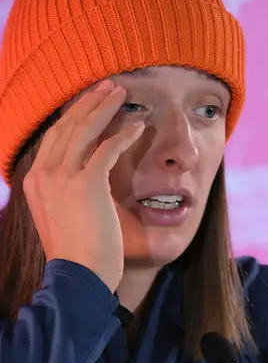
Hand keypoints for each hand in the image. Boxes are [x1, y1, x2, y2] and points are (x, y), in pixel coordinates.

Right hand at [23, 78, 143, 292]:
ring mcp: (63, 177)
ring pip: (85, 129)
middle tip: (108, 86)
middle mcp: (44, 174)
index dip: (73, 116)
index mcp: (34, 181)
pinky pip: (108, 148)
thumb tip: (82, 182)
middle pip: (67, 126)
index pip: (54, 137)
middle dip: (89, 102)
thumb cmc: (77, 254)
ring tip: (122, 92)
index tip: (88, 102)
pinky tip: (138, 127)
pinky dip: (124, 135)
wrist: (80, 275)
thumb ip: (64, 194)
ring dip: (105, 107)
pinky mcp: (87, 183)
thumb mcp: (60, 218)